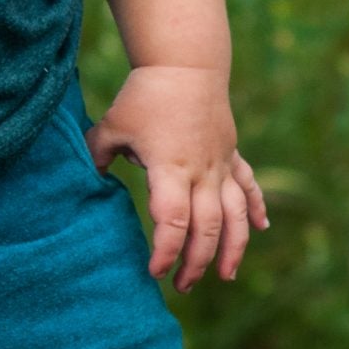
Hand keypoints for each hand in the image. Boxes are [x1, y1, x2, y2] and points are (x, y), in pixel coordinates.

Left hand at [85, 64, 269, 291]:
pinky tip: (262, 229)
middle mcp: (202, 171)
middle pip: (208, 227)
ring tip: (225, 276)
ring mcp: (221, 163)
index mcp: (171, 167)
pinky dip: (256, 208)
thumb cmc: (146, 94)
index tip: (154, 271)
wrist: (187, 62)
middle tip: (181, 286)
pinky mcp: (231, 154)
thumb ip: (96, 157)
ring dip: (233, 247)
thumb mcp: (113, 125)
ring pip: (236, 214)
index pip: (173, 220)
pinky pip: (248, 186)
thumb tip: (85, 182)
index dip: (165, 251)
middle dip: (197, 262)